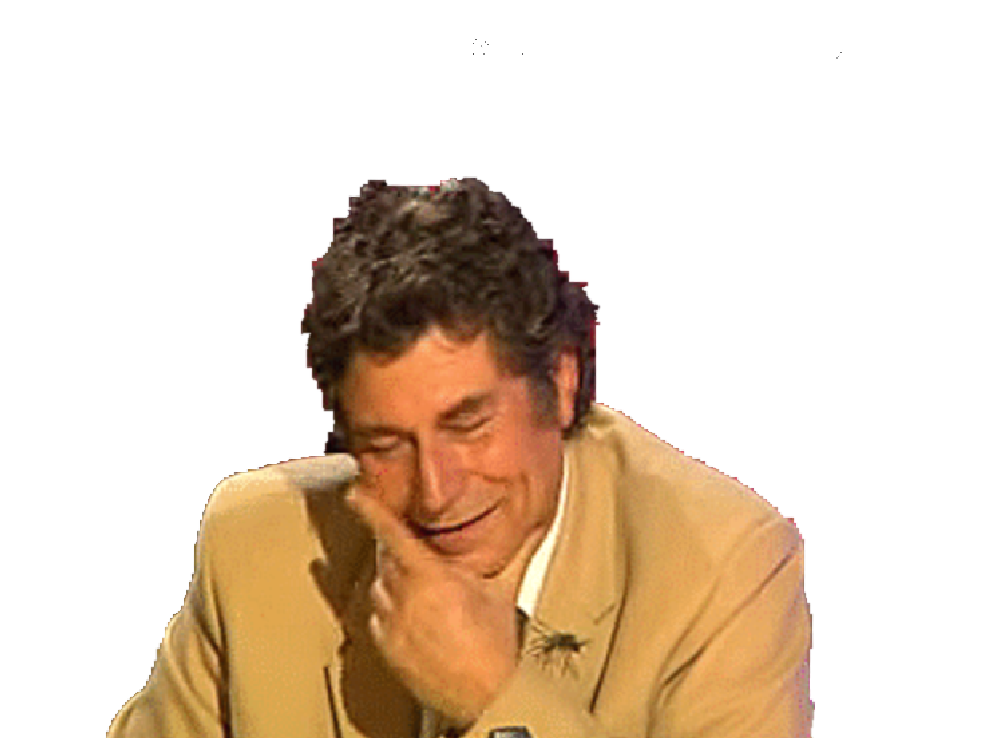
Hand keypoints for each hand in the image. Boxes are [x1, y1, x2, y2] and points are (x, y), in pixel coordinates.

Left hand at [344, 483, 538, 727]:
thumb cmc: (496, 647)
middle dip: (392, 548)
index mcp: (431, 576)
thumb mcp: (504, 591)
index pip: (391, 533)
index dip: (370, 510)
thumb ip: (516, 551)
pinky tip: (410, 613)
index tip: (355, 495)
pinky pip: (375, 616)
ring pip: (377, 585)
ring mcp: (391, 623)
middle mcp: (404, 596)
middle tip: (413, 549)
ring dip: (390, 578)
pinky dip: (387, 608)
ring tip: (417, 586)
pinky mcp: (385, 646)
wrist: (485, 696)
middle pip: (383, 557)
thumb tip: (535, 524)